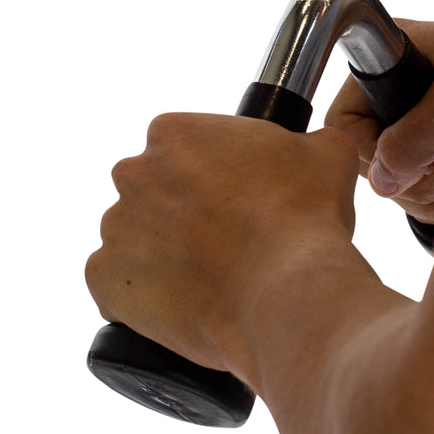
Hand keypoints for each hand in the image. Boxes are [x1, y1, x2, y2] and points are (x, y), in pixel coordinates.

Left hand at [85, 113, 360, 378]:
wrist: (286, 290)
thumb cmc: (304, 218)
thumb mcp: (327, 153)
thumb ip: (311, 139)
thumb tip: (316, 146)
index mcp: (175, 133)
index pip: (183, 145)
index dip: (213, 172)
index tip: (237, 195)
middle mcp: (133, 175)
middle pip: (153, 190)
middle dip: (183, 211)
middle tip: (228, 236)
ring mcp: (115, 230)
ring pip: (136, 238)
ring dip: (163, 253)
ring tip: (213, 275)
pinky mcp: (105, 283)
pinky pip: (118, 288)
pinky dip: (145, 295)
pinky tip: (186, 300)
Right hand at [325, 19, 433, 225]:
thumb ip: (413, 138)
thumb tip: (382, 181)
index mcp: (397, 52)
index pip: (344, 118)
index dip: (369, 150)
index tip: (407, 162)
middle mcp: (405, 85)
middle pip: (370, 158)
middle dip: (412, 177)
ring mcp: (423, 119)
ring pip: (398, 182)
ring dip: (432, 191)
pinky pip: (424, 191)